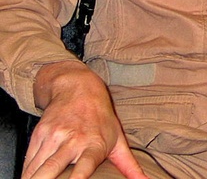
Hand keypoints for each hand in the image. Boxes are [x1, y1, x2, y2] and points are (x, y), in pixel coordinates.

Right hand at [25, 61, 147, 178]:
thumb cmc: (101, 118)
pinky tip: (31, 178)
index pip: (84, 167)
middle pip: (50, 169)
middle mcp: (72, 140)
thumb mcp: (118, 140)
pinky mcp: (38, 134)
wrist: (79, 88)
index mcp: (94, 145)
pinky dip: (27, 174)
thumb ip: (129, 165)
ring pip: (34, 169)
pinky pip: (28, 162)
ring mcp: (53, 136)